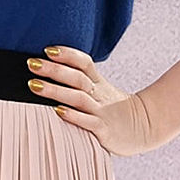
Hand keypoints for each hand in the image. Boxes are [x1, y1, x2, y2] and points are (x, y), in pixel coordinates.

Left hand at [27, 45, 164, 155]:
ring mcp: (102, 112)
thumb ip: (79, 82)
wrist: (147, 128)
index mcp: (98, 83)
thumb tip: (46, 71)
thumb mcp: (101, 91)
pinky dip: (74, 116)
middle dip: (54, 70)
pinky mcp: (104, 130)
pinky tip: (58, 111)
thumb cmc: (114, 109)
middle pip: (77, 77)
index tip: (47, 49)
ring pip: (78, 98)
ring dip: (56, 91)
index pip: (84, 63)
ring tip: (35, 85)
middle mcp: (99, 94)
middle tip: (32, 64)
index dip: (67, 54)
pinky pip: (88, 122)